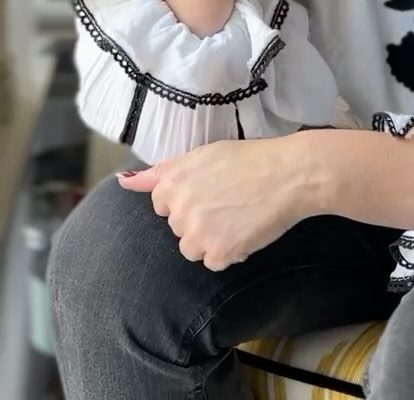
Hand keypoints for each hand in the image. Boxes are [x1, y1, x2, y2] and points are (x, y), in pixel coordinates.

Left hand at [116, 139, 306, 270]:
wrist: (288, 174)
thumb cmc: (250, 159)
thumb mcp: (202, 154)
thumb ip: (160, 172)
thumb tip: (123, 181)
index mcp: (172, 181)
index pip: (162, 204)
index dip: (186, 199)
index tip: (207, 191)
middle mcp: (178, 209)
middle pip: (177, 228)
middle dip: (198, 219)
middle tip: (228, 201)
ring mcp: (197, 233)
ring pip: (192, 249)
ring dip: (211, 240)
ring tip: (237, 217)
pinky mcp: (217, 253)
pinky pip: (214, 262)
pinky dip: (230, 251)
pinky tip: (246, 231)